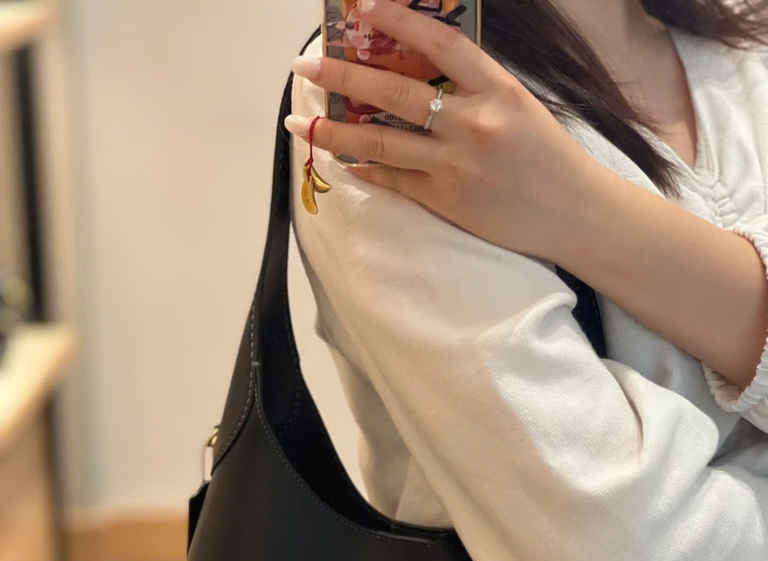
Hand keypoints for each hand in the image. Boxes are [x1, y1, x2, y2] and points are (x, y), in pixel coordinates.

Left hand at [286, 0, 605, 261]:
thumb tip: (418, 73)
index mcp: (497, 90)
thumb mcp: (519, 107)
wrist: (574, 214)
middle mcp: (474, 124)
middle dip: (344, 76)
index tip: (359, 5)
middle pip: (395, 93)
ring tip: (301, 122)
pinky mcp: (447, 201)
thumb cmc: (548, 158)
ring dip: (335, 131)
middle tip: (306, 65)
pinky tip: (341, 160)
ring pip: (382, 141)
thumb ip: (474, 88)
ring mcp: (457, 166)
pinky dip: (366, 168)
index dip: (397, 19)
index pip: (439, 43)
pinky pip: (395, 180)